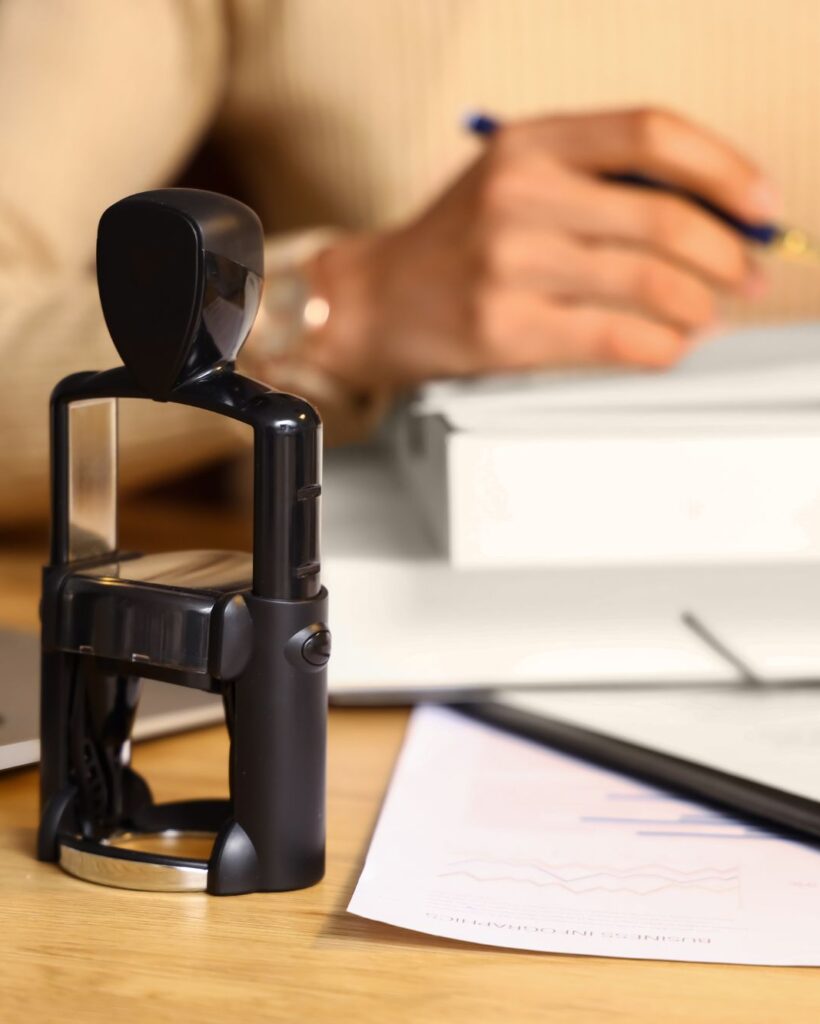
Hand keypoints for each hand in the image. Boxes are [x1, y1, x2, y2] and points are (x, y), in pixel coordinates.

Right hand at [294, 108, 778, 389]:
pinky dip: (663, 346)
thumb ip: (601, 183)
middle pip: (662, 214)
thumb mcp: (519, 180)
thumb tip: (711, 213)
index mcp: (529, 143)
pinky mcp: (505, 330)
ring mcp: (508, 264)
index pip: (651, 134)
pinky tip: (669, 345)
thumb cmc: (456, 243)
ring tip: (711, 313)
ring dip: (702, 305)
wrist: (376, 300)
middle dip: (727, 253)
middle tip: (748, 273)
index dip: (723, 168)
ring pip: (649, 282)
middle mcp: (517, 195)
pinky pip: (617, 340)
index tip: (760, 205)